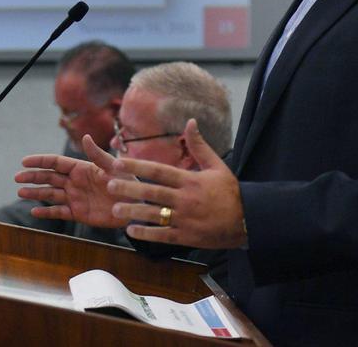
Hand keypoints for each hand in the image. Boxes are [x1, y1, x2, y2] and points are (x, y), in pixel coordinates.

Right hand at [15, 134, 130, 227]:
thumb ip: (97, 154)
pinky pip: (59, 212)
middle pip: (49, 178)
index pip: (56, 162)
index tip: (24, 162)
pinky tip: (34, 212)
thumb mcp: (113, 167)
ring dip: (35, 193)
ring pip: (50, 194)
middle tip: (17, 178)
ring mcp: (75, 197)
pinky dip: (46, 212)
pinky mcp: (79, 213)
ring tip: (20, 192)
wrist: (136, 206)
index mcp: (81, 168)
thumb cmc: (128, 182)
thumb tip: (85, 136)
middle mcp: (75, 182)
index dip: (40, 161)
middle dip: (33, 177)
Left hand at [107, 118, 244, 247]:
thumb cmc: (230, 192)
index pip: (158, 171)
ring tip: (115, 209)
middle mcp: (185, 199)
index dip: (137, 166)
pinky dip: (147, 234)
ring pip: (154, 215)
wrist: (248, 220)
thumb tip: (191, 121)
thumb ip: (200, 146)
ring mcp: (186, 219)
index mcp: (190, 180)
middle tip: (109, 185)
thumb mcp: (217, 165)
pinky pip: (163, 235)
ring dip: (133, 212)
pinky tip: (131, 231)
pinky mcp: (187, 236)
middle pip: (152, 192)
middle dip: (129, 188)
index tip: (118, 163)